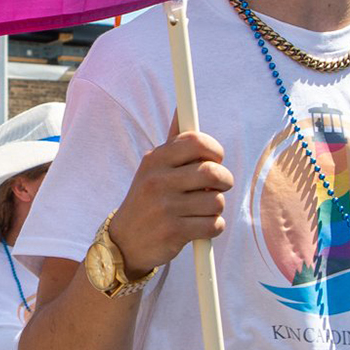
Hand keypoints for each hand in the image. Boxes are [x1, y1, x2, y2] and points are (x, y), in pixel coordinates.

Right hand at [107, 126, 233, 274]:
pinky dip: (214, 227)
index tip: (215, 159)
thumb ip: (173, 141)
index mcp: (156, 159)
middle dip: (224, 180)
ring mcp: (165, 207)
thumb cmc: (148, 199)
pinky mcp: (174, 232)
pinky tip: (200, 227)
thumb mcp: (153, 168)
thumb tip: (182, 107)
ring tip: (201, 210)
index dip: (215, 150)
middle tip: (219, 186)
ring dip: (216, 207)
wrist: (125, 243)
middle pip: (213, 172)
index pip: (197, 141)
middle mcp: (158, 180)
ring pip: (216, 201)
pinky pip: (214, 225)